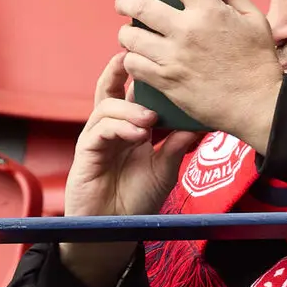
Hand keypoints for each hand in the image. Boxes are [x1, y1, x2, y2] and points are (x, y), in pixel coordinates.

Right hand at [59, 51, 202, 286]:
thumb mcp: (166, 170)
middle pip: (110, 88)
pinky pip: (99, 131)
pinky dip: (119, 127)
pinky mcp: (85, 153)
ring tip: (151, 118)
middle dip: (121, 69)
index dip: (141, 74)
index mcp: (130, 128)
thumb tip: (200, 121)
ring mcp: (96, 139)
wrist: (116, 230)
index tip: (158, 56)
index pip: (132, 92)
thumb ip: (178, 145)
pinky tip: (138, 134)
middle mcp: (111, 129)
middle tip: (136, 56)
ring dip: (129, 108)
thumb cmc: (137, 200)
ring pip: (106, 107)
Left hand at [115, 0, 283, 153]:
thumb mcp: (254, 20)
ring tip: (135, 34)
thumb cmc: (258, 63)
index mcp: (209, 10)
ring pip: (130, 36)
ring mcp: (174, 58)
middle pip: (138, 4)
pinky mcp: (166, 82)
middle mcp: (187, 31)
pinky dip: (132, 59)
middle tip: (126, 1)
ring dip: (128, 32)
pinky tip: (140, 58)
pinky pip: (133, 64)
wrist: (258, 106)